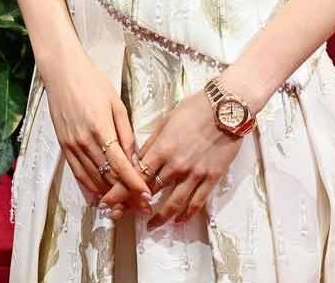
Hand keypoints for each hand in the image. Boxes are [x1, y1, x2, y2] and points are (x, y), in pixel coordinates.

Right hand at [40, 48, 152, 211]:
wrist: (62, 72)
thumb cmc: (92, 82)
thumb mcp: (117, 104)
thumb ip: (126, 133)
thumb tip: (134, 159)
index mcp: (101, 128)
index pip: (120, 165)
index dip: (134, 183)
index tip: (147, 196)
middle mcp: (84, 141)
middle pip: (107, 177)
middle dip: (126, 195)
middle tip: (141, 206)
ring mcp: (72, 145)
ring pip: (93, 179)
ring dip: (109, 195)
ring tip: (125, 206)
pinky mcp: (64, 146)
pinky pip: (78, 174)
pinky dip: (90, 188)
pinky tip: (101, 196)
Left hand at [100, 92, 240, 226]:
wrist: (227, 108)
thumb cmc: (195, 109)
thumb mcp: (165, 122)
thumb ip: (152, 144)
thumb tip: (138, 159)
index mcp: (161, 149)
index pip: (135, 176)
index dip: (120, 192)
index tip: (108, 202)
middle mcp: (176, 165)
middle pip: (150, 191)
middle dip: (134, 206)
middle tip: (123, 215)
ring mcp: (194, 173)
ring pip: (174, 203)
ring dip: (160, 217)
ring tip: (152, 225)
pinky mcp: (212, 178)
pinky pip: (197, 202)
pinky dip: (187, 214)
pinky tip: (179, 220)